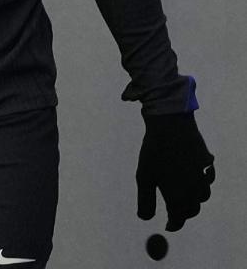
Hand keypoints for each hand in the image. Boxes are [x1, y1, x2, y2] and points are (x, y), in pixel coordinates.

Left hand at [136, 112, 214, 230]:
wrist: (171, 126)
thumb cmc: (155, 153)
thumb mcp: (144, 178)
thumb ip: (146, 201)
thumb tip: (145, 218)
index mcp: (179, 196)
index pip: (179, 218)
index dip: (174, 224)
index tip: (168, 226)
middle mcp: (195, 190)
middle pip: (192, 209)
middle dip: (183, 213)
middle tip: (173, 213)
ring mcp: (203, 176)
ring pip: (202, 196)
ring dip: (194, 200)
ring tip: (183, 197)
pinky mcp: (207, 163)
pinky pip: (207, 179)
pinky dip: (202, 184)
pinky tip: (194, 179)